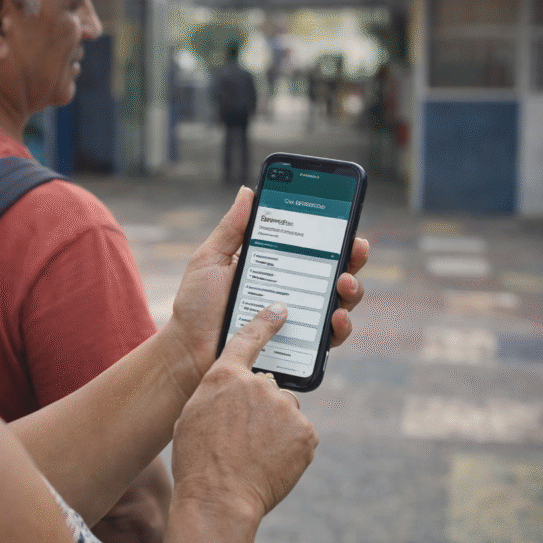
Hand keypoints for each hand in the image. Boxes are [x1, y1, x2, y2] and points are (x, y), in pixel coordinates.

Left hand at [167, 187, 370, 377]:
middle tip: (355, 249)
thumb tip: (248, 192)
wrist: (188, 350)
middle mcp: (292, 292)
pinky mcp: (299, 348)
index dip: (334, 233)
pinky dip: (340, 328)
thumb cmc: (196, 305)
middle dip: (353, 258)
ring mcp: (298, 320)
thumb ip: (231, 228)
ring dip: (352, 290)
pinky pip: (330, 339)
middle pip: (335, 271)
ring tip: (344, 282)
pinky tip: (335, 318)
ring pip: (340, 303)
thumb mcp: (211, 259)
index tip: (345, 220)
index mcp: (275, 266)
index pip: (312, 246)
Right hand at [170, 302, 317, 521]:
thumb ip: (216, 394)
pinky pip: (299, 434)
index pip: (247, 339)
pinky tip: (270, 464)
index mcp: (224, 376)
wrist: (218, 499)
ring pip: (285, 411)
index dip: (264, 323)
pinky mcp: (305, 432)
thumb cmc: (197, 461)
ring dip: (276, 427)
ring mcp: (284, 407)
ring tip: (255, 455)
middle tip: (243, 437)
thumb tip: (232, 392)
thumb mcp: (193, 415)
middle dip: (261, 407)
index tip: (280, 310)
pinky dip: (289, 447)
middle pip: (268, 387)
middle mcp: (258, 384)